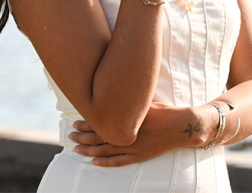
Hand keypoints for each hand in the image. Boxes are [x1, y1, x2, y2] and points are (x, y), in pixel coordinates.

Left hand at [69, 103, 207, 166]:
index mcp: (127, 119)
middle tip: (70, 136)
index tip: (74, 123)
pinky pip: (121, 161)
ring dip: (90, 150)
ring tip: (76, 149)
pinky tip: (95, 163)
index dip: (86, 124)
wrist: (182, 125)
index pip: (102, 122)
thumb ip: (127, 100)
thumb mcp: (143, 100)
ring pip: (107, 151)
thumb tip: (111, 88)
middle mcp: (128, 134)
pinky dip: (107, 162)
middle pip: (100, 137)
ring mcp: (134, 147)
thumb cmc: (163, 110)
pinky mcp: (141, 155)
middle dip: (83, 137)